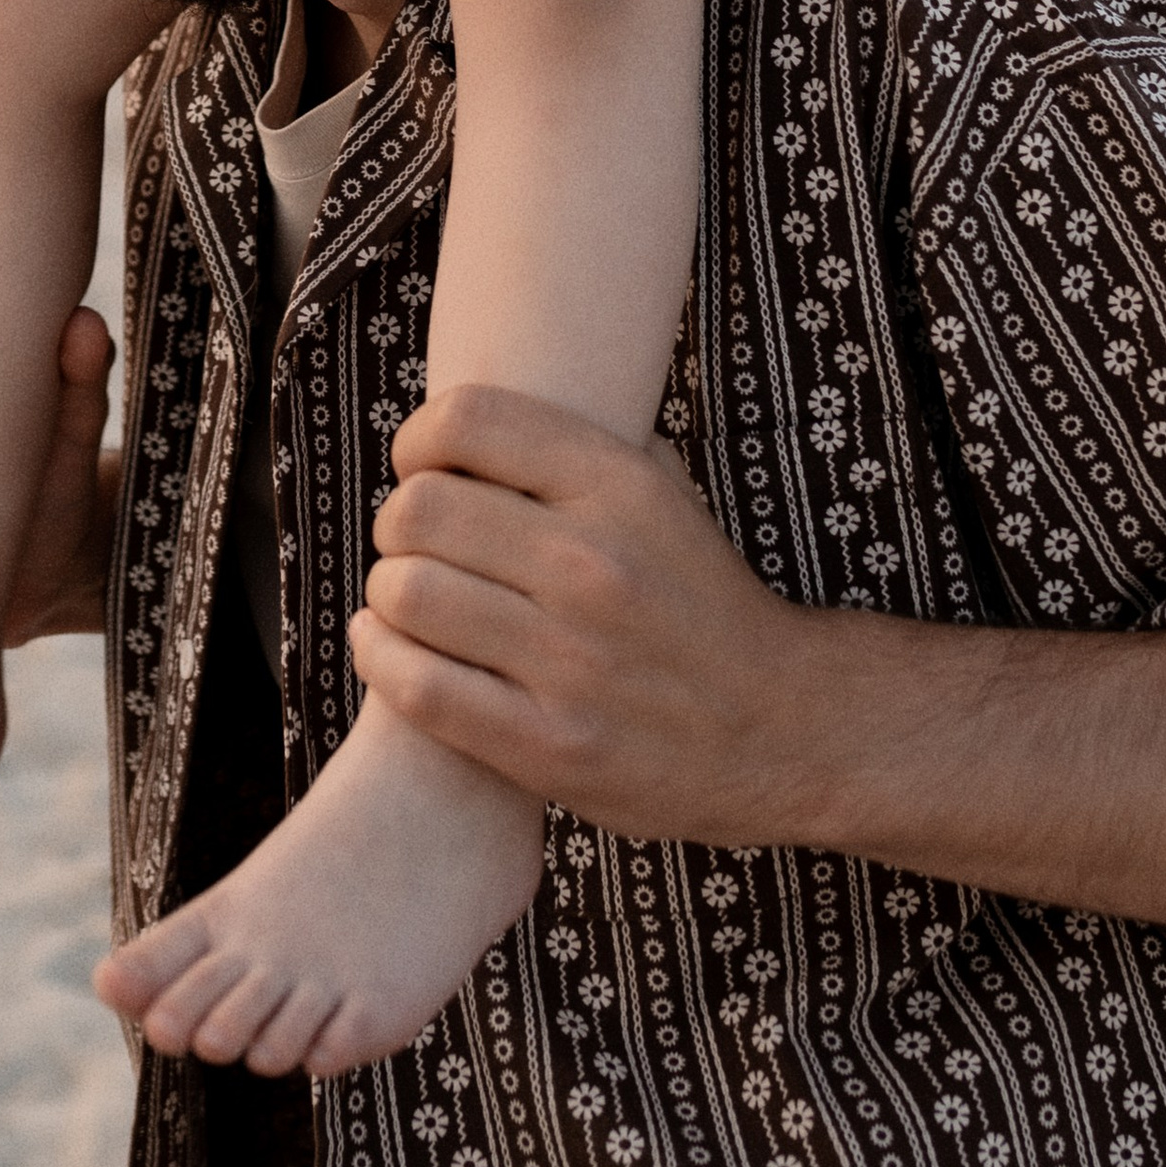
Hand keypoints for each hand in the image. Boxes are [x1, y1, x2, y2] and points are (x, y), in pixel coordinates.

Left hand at [347, 383, 830, 847]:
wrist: (783, 730)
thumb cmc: (700, 602)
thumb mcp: (665, 495)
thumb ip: (578, 448)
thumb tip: (467, 421)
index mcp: (621, 486)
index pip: (467, 421)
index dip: (418, 440)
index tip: (421, 468)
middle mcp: (594, 564)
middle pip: (418, 508)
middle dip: (398, 523)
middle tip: (413, 544)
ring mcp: (571, 660)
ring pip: (406, 592)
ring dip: (388, 592)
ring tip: (407, 598)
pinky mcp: (548, 745)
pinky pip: (417, 686)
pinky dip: (381, 657)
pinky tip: (389, 645)